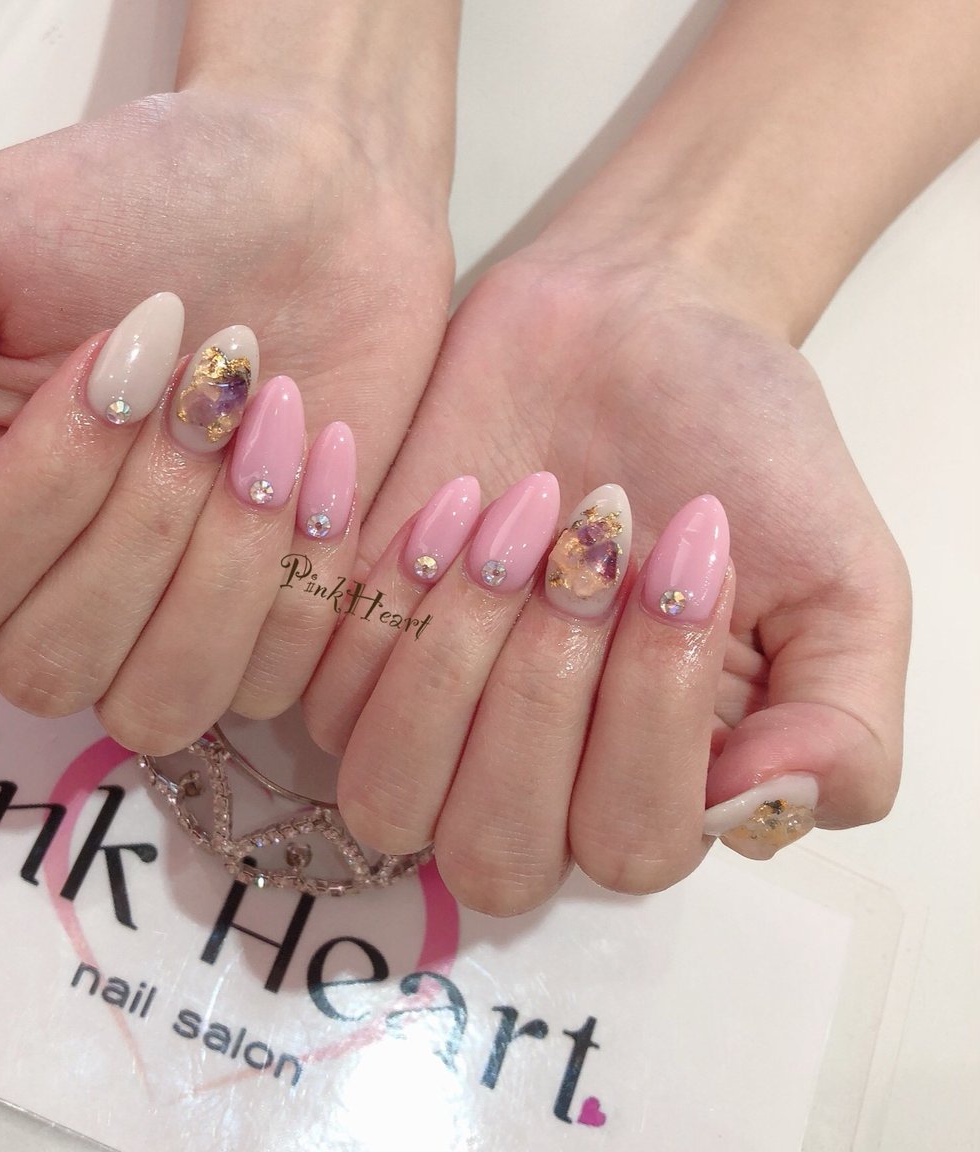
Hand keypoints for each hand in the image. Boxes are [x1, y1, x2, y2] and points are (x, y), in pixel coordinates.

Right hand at [0, 89, 453, 745]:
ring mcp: (159, 621)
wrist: (314, 194)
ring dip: (226, 557)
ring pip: (158, 702)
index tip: (127, 344)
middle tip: (214, 374)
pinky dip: (308, 568)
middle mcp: (43, 586)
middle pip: (49, 661)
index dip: (46, 481)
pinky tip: (329, 452)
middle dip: (147, 506)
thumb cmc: (138, 201)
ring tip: (278, 416)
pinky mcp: (268, 629)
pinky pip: (271, 682)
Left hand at [305, 235, 907, 914]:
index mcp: (659, 785)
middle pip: (494, 846)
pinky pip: (324, 691)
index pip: (631, 847)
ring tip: (509, 517)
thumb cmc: (739, 448)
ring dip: (451, 655)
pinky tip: (451, 494)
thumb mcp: (846, 584)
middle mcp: (537, 778)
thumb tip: (762, 811)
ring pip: (389, 789)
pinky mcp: (352, 646)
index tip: (691, 550)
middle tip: (590, 541)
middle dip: (542, 691)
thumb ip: (843, 728)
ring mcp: (432, 719)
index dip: (650, 717)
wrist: (631, 324)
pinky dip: (382, 599)